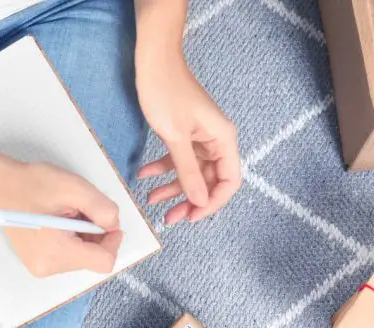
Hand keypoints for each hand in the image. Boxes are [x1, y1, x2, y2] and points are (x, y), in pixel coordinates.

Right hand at [0, 157, 123, 277]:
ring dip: (83, 238)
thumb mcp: (75, 188)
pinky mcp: (37, 264)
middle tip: (80, 212)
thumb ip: (103, 208)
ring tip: (65, 216)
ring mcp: (41, 268)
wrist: (0, 187)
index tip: (105, 221)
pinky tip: (58, 224)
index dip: (112, 241)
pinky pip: (68, 258)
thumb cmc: (33, 184)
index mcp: (57, 251)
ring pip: (81, 259)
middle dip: (95, 236)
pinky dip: (71, 241)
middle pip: (92, 260)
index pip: (103, 262)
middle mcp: (48, 267)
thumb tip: (113, 225)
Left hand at [135, 54, 240, 223]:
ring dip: (173, 188)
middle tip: (169, 218)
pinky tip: (144, 177)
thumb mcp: (175, 137)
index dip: (212, 203)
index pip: (228, 182)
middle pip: (209, 181)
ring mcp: (200, 138)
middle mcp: (216, 140)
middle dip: (189, 200)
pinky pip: (178, 159)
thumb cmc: (166, 93)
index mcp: (223, 139)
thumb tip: (200, 201)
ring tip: (152, 201)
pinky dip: (162, 170)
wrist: (153, 63)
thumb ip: (188, 171)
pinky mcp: (184, 134)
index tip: (190, 216)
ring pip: (191, 173)